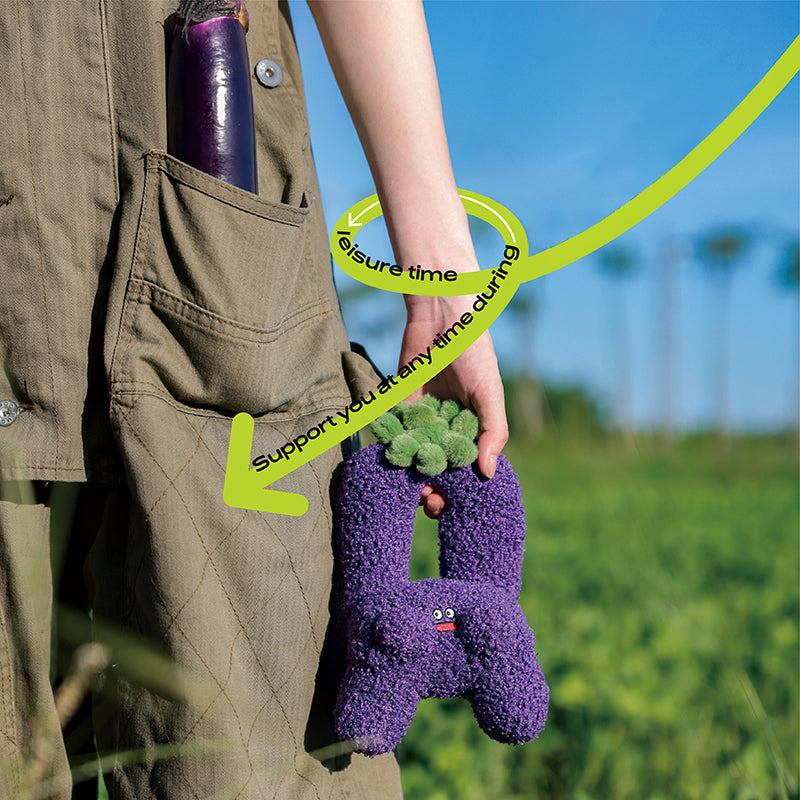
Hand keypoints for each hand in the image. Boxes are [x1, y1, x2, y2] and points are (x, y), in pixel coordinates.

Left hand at [400, 293, 507, 517]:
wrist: (441, 317)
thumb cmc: (474, 354)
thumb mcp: (490, 394)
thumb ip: (492, 433)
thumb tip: (488, 474)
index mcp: (471, 428)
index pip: (464, 467)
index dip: (458, 488)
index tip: (451, 505)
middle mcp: (446, 427)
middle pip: (437, 467)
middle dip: (431, 488)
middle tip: (427, 503)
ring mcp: (422, 418)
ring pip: (413, 456)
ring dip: (410, 476)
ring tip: (409, 491)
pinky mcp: (399, 406)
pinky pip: (393, 433)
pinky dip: (390, 450)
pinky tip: (391, 466)